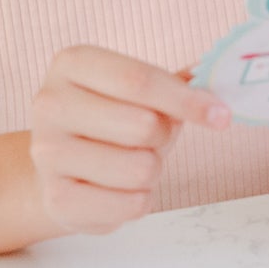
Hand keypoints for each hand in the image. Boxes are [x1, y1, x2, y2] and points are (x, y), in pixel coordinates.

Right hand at [28, 46, 227, 238]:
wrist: (59, 171)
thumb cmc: (109, 123)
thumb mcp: (136, 92)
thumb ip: (176, 83)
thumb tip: (217, 73)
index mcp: (72, 64)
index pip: (140, 80)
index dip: (187, 100)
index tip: (222, 115)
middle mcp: (50, 104)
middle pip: (143, 125)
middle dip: (163, 137)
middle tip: (150, 140)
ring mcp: (47, 153)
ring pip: (140, 168)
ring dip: (151, 170)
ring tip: (129, 163)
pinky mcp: (55, 198)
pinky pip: (131, 203)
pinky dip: (140, 200)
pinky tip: (118, 189)